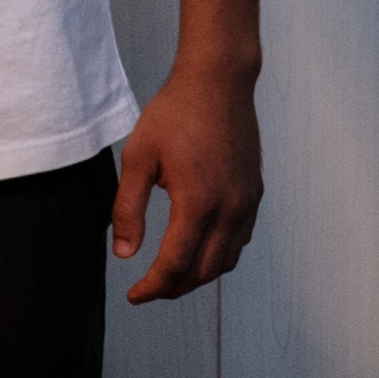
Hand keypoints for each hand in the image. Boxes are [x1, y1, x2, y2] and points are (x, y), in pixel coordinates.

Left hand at [111, 69, 262, 303]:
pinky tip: (200, 248)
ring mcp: (246, 203)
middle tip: (149, 289)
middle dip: (174, 288)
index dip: (153, 287)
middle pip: (203, 271)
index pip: (176, 265)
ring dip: (198, 275)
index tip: (134, 295)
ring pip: (225, 261)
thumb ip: (128, 208)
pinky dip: (219, 255)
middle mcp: (229, 209)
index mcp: (198, 202)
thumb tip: (124, 253)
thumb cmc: (176, 112)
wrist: (218, 82)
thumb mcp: (139, 156)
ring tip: (171, 276)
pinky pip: (239, 240)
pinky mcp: (254, 194)